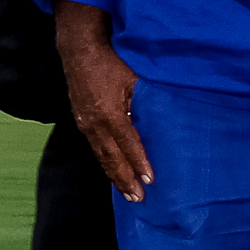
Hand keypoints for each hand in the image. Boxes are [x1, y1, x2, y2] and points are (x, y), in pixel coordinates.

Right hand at [55, 3, 150, 201]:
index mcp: (110, 113)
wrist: (79, 51)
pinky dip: (105, 163)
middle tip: (139, 198)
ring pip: (101, 156)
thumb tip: (170, 117)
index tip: (150, 179)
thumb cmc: (113, 61)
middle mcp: (94, 123)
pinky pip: (95, 148)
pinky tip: (114, 173)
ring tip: (128, 194)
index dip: (139, 162)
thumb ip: (150, 99)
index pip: (128, 143)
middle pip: (111, 157)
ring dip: (114, 176)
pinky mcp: (81, 122)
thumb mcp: (136, 78)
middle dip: (125, 179)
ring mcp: (84, 124)